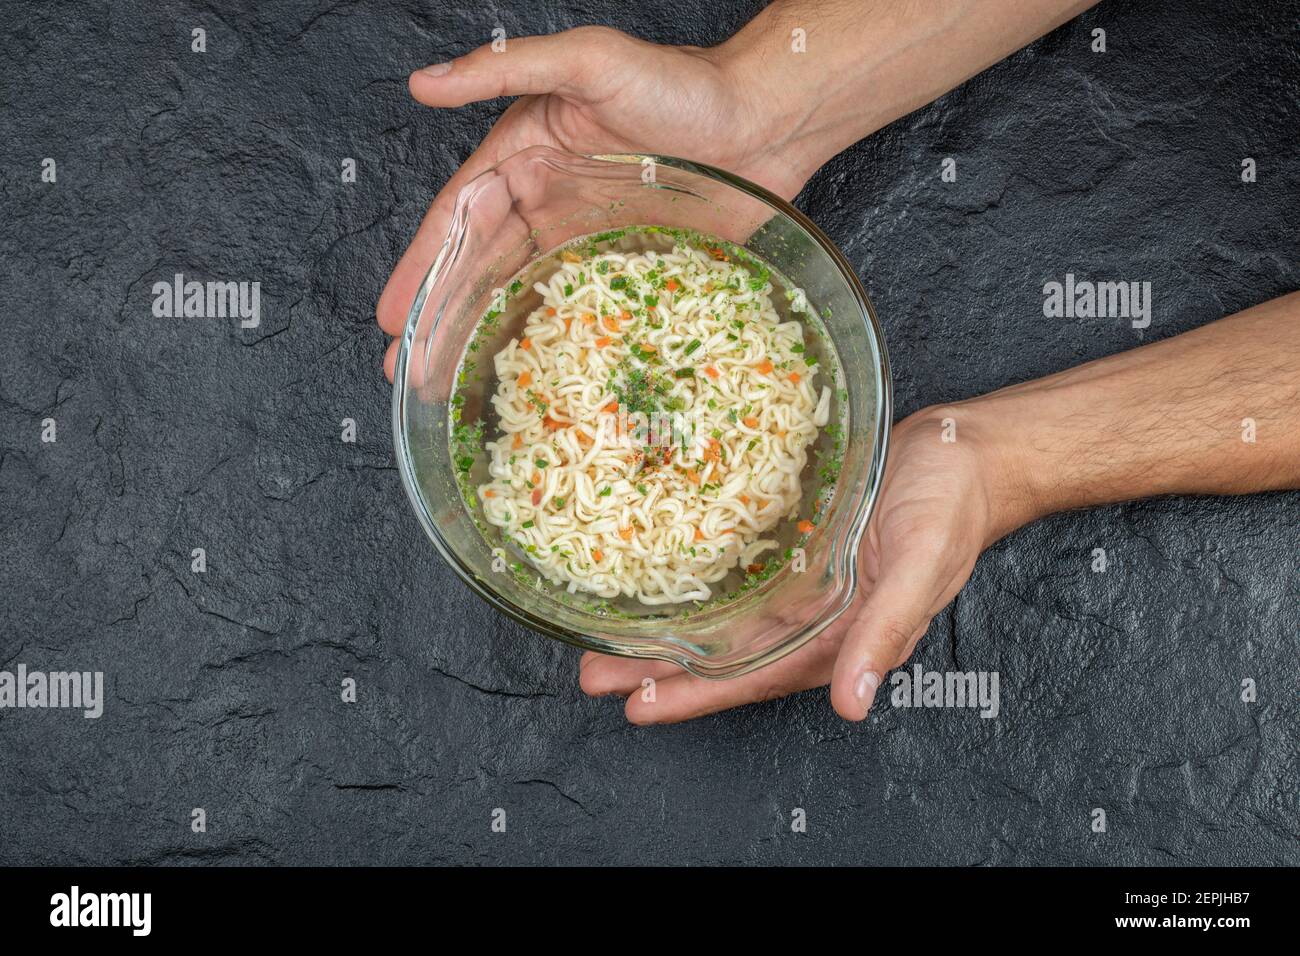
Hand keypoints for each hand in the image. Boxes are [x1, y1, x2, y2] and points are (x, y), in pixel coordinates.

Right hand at [376, 26, 815, 379]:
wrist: (766, 120)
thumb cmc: (683, 83)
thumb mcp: (589, 59)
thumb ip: (506, 67)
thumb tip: (425, 82)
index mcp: (526, 156)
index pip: (458, 219)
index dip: (422, 269)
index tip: (390, 316)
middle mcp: (548, 200)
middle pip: (480, 268)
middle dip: (438, 319)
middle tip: (405, 373)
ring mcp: (587, 238)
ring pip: (521, 295)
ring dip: (483, 337)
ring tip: (448, 386)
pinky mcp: (628, 265)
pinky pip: (581, 309)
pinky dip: (551, 342)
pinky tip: (530, 377)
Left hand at [579, 407, 1015, 721]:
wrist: (969, 452)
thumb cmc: (952, 505)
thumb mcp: (921, 565)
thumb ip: (885, 632)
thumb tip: (852, 704)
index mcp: (842, 634)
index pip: (756, 677)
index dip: (695, 695)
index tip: (637, 706)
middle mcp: (816, 615)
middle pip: (728, 656)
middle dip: (661, 671)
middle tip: (594, 674)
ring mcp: (805, 581)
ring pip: (726, 620)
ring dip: (671, 633)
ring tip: (607, 641)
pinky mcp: (800, 544)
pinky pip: (744, 576)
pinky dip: (704, 589)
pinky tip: (667, 585)